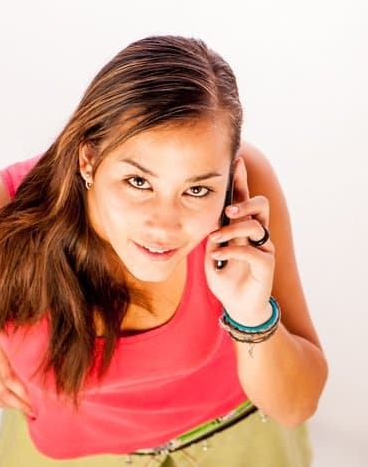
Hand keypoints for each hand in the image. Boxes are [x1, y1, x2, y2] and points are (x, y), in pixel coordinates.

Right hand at [0, 307, 35, 416]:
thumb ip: (9, 338)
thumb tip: (23, 335)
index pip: (14, 383)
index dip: (24, 395)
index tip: (34, 401)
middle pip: (6, 395)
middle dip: (20, 406)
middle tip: (31, 411)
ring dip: (8, 406)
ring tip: (18, 408)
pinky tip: (0, 403)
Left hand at [204, 157, 275, 324]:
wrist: (237, 305)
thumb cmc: (225, 277)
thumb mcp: (212, 253)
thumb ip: (210, 235)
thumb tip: (201, 218)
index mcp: (243, 229)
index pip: (244, 199)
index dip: (241, 180)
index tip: (236, 160)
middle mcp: (257, 235)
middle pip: (261, 205)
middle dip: (245, 202)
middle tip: (228, 211)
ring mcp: (264, 249)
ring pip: (257, 226)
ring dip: (233, 230)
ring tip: (215, 239)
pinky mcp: (266, 266)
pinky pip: (253, 251)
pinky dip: (233, 251)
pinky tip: (219, 256)